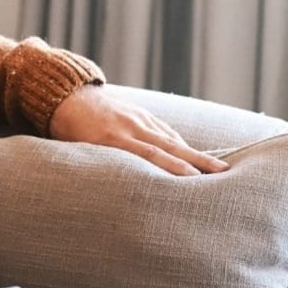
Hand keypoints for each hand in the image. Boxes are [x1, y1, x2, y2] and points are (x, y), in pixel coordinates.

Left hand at [49, 84, 227, 176]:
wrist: (64, 95)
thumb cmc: (66, 131)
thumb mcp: (75, 149)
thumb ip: (95, 165)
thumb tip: (111, 191)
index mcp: (110, 138)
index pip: (149, 155)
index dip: (172, 168)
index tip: (194, 181)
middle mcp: (129, 127)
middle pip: (168, 147)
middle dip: (197, 162)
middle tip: (223, 174)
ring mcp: (137, 118)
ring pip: (170, 138)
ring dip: (195, 154)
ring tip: (220, 168)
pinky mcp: (140, 113)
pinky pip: (164, 130)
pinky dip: (179, 144)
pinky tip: (194, 156)